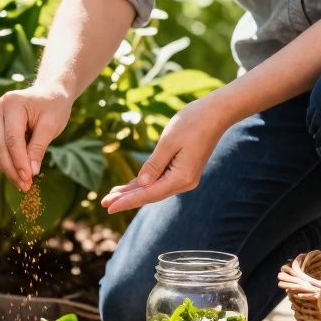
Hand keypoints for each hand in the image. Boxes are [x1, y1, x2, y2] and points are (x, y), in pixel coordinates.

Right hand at [0, 84, 72, 190]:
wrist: (50, 92)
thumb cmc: (54, 106)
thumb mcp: (51, 125)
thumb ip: (39, 148)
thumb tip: (31, 172)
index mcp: (12, 103)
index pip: (12, 139)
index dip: (19, 161)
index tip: (28, 179)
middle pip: (0, 146)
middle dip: (11, 169)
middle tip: (24, 186)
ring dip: (7, 168)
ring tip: (23, 183)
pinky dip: (6, 162)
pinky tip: (18, 174)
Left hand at [101, 94, 231, 213]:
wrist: (216, 113)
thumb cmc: (193, 122)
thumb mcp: (168, 142)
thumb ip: (154, 164)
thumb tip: (141, 184)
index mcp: (181, 177)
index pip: (148, 194)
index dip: (127, 201)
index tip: (109, 207)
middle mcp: (184, 182)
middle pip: (150, 194)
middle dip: (127, 198)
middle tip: (103, 203)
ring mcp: (185, 177)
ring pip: (154, 188)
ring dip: (134, 191)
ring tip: (112, 195)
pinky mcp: (183, 169)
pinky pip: (160, 180)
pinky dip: (144, 183)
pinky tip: (130, 186)